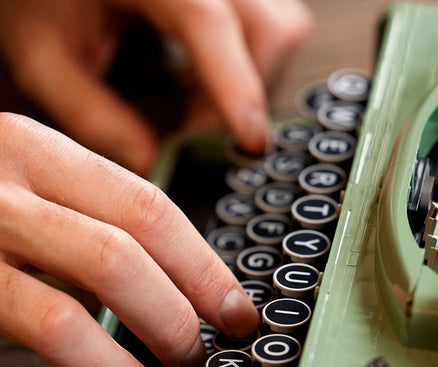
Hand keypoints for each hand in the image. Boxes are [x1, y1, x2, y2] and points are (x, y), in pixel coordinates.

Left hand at [0, 0, 313, 174]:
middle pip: (267, 30)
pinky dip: (249, 66)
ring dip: (251, 81)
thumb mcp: (44, 57)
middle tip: (195, 128)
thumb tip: (150, 162)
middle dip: (244, 95)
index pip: (207, 19)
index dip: (234, 85)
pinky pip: (273, 29)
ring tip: (196, 100)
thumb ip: (90, 114)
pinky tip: (201, 77)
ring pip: (280, 32)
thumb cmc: (38, 1)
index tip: (249, 140)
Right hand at [0, 113, 259, 366]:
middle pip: (114, 260)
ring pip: (55, 319)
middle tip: (193, 360)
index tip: (238, 315)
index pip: (148, 211)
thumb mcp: (32, 177)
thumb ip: (96, 212)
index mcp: (31, 151)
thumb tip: (193, 280)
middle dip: (171, 322)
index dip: (205, 270)